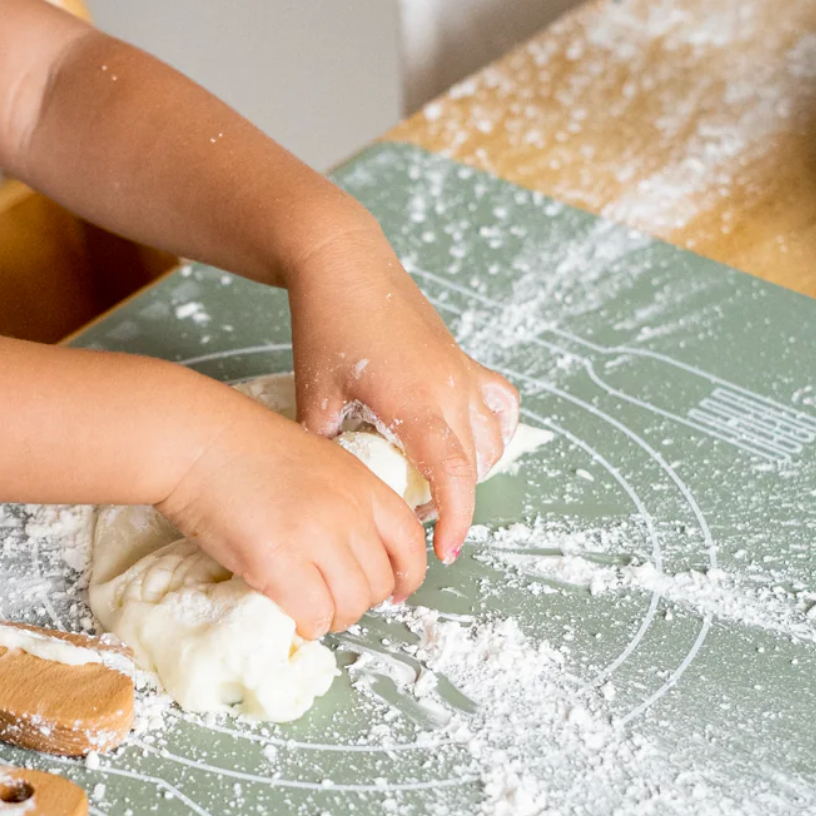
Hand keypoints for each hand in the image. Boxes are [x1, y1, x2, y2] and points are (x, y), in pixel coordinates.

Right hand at [155, 391, 425, 637]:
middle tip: (330, 598)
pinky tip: (287, 610)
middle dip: (359, 600)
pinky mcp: (278, 563)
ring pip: (350, 606)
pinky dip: (304, 623)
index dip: (406, 576)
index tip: (395, 591)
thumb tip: (349, 550)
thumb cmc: (241, 447)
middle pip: (380, 583)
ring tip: (306, 607)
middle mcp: (348, 512)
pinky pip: (312, 615)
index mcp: (362, 484)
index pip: (410, 542)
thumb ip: (342, 499)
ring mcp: (315, 538)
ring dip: (330, 616)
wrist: (195, 441)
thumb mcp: (316, 460)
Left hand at [285, 216, 518, 568]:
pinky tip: (470, 443)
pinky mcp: (464, 358)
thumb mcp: (314, 397)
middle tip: (410, 513)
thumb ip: (329, 449)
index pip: (453, 476)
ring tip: (430, 482)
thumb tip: (338, 491)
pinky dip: (495, 432)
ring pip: (492, 441)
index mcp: (415, 401)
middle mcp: (451, 387)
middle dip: (448, 501)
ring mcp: (463, 370)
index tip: (442, 552)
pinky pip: (500, 404)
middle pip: (472, 467)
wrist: (343, 263)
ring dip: (470, 471)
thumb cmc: (325, 325)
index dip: (454, 520)